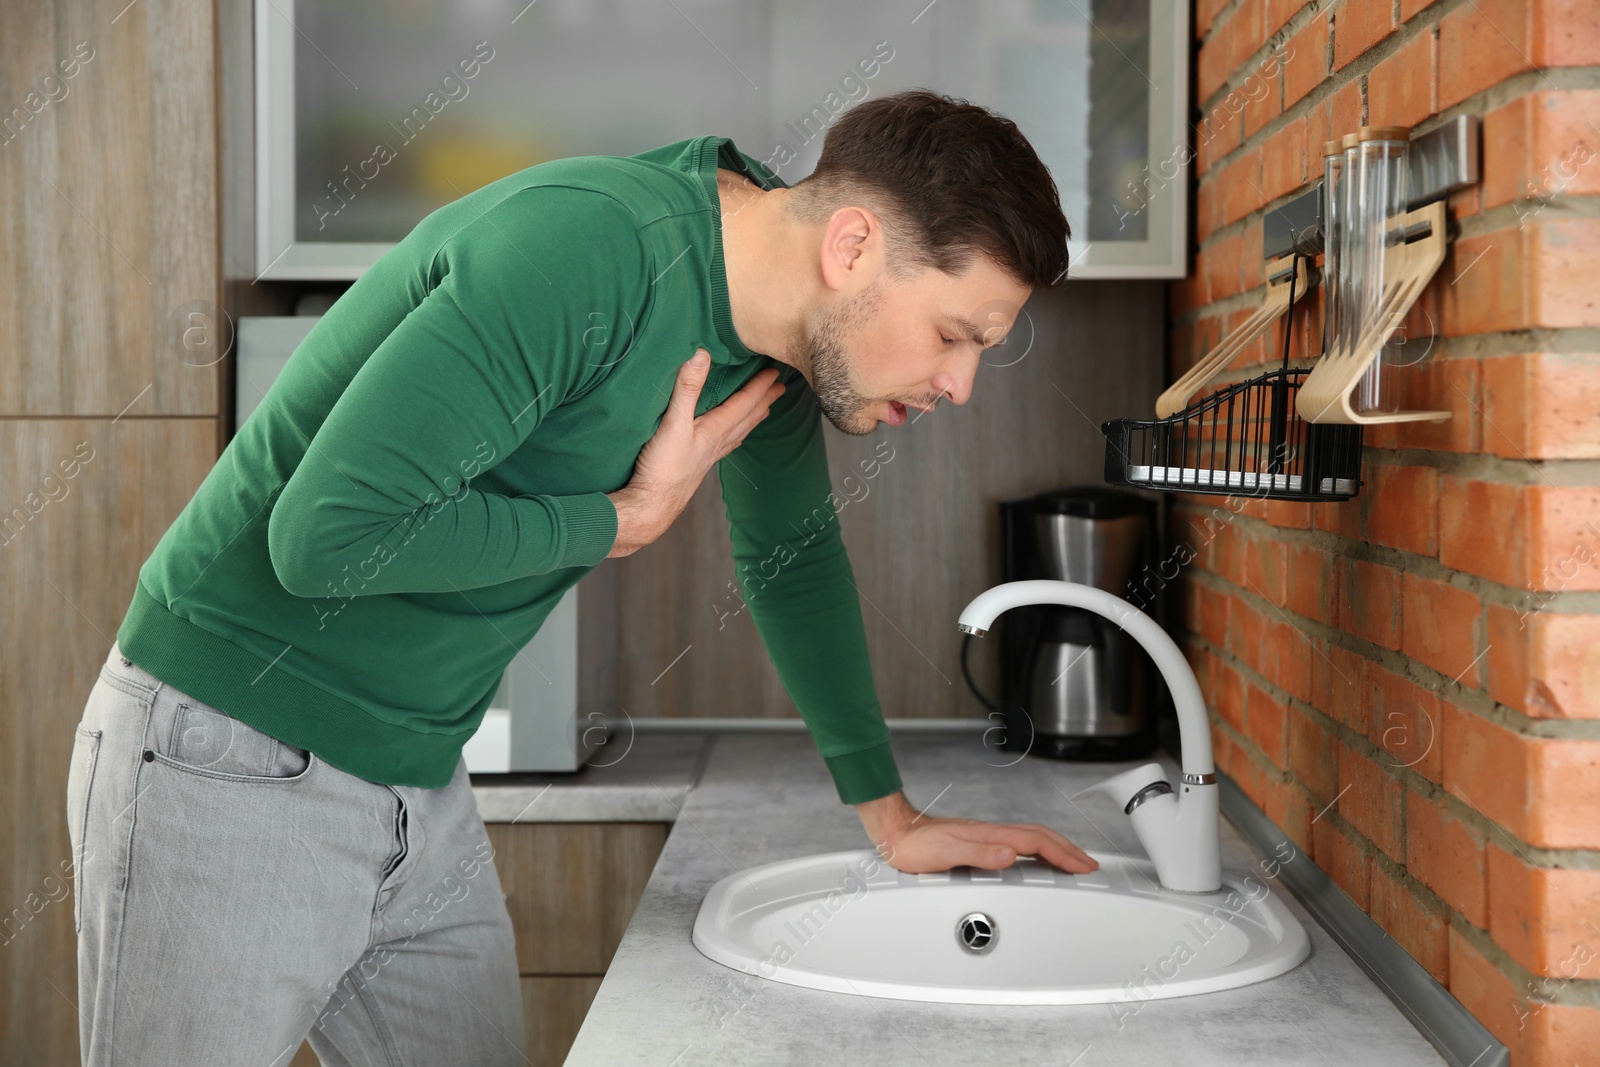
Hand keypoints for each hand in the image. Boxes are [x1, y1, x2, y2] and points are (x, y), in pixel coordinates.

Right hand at [606, 349, 783, 557]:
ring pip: (740, 431)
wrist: (652, 505)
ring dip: (753, 417)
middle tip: (781, 387)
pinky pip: (727, 444)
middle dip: (764, 400)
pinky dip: (736, 434)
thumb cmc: (663, 466)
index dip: (760, 386)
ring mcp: (710, 455)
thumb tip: (701, 355)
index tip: (775, 372)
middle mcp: (718, 442)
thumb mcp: (673, 422)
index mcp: (716, 429)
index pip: (745, 402)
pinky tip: (734, 437)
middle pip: (748, 417)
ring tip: (765, 409)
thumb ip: (687, 388)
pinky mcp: (699, 464)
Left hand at [854, 790, 1099, 874]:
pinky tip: (1035, 859)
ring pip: (1031, 838)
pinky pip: (1018, 843)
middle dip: (1068, 850)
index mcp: (990, 835)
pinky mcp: (979, 842)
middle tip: (1089, 864)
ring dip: (1056, 848)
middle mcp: (991, 833)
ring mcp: (986, 836)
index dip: (1063, 854)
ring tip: (1071, 861)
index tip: (1083, 866)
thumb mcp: (946, 854)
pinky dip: (1036, 850)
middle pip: (1040, 837)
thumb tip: (1011, 855)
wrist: (896, 834)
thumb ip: (980, 855)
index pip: (1036, 842)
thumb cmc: (915, 846)